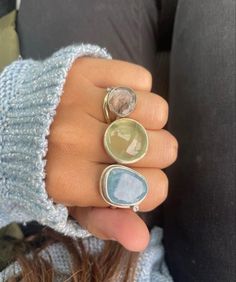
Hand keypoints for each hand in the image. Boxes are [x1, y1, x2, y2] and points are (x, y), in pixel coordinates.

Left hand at [45, 57, 177, 250]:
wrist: (12, 122)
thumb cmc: (45, 167)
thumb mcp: (69, 204)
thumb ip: (105, 222)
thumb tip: (142, 240)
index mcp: (70, 181)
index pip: (149, 188)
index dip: (152, 187)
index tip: (138, 178)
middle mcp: (74, 139)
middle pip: (162, 148)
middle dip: (157, 153)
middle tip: (136, 149)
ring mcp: (78, 99)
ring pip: (156, 111)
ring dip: (150, 120)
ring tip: (128, 123)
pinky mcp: (83, 69)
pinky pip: (141, 79)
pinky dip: (138, 91)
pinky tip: (118, 101)